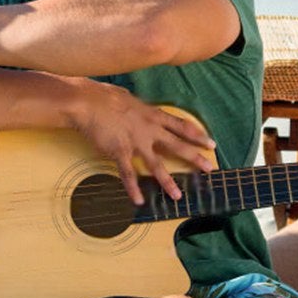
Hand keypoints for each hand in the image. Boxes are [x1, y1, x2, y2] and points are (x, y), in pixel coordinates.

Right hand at [69, 84, 216, 204]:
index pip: (181, 125)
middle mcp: (149, 129)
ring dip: (168, 182)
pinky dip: (133, 188)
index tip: (210, 143)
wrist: (87, 102)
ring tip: (178, 195)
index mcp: (152, 114)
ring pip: (156, 165)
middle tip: (209, 168)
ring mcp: (136, 142)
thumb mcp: (128, 98)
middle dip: (195, 158)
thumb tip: (136, 107)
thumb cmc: (104, 96)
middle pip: (177, 145)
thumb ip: (137, 107)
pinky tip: (138, 200)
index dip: (197, 135)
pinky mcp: (120, 152)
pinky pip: (128, 173)